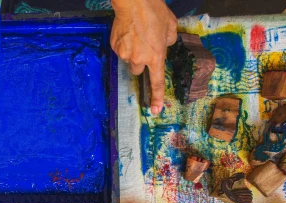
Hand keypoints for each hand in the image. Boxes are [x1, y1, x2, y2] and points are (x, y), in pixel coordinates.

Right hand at [110, 0, 177, 114]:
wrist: (134, 2)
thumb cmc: (154, 12)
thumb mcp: (171, 26)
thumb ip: (169, 40)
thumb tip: (165, 44)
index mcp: (156, 56)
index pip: (157, 82)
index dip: (157, 98)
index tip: (156, 110)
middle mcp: (139, 59)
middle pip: (138, 70)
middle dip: (141, 61)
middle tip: (144, 46)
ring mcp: (124, 53)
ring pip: (128, 59)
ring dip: (132, 52)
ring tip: (135, 35)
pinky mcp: (115, 46)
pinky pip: (120, 50)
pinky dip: (124, 44)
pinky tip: (128, 31)